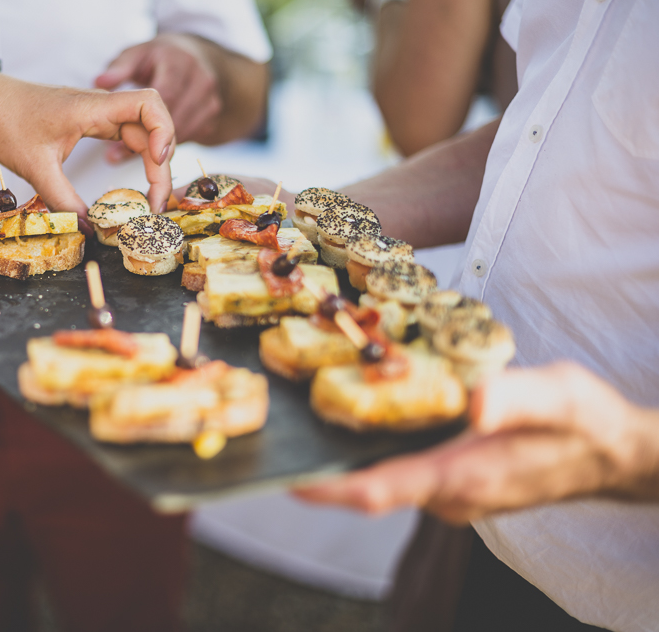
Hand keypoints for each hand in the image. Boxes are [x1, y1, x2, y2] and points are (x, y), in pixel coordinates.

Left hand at [0, 73, 174, 218]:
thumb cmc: (6, 122)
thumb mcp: (34, 167)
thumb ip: (63, 199)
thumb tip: (90, 228)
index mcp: (93, 107)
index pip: (149, 103)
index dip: (164, 130)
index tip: (159, 161)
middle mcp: (103, 107)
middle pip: (153, 126)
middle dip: (162, 164)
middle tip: (157, 204)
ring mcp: (100, 115)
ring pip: (144, 134)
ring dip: (154, 164)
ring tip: (151, 199)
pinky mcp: (94, 123)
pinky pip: (128, 137)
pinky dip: (139, 159)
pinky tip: (136, 184)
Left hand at [95, 34, 220, 161]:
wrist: (195, 58)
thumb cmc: (160, 58)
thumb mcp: (137, 55)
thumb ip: (119, 68)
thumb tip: (100, 81)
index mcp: (179, 63)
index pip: (167, 96)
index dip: (148, 120)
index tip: (122, 137)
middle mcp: (200, 81)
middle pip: (175, 119)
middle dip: (147, 139)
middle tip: (113, 154)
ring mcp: (210, 101)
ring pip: (182, 133)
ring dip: (155, 147)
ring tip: (122, 152)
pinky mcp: (211, 118)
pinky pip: (189, 138)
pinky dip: (166, 146)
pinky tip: (146, 148)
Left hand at [293, 363, 658, 523]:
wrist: (608, 451)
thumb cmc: (583, 423)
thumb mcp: (558, 397)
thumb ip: (516, 398)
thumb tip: (472, 402)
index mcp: (463, 477)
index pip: (381, 490)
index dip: (329, 487)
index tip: (287, 477)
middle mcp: (447, 492)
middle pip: (368, 483)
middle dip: (323, 463)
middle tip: (281, 428)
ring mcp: (447, 490)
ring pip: (382, 475)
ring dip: (346, 452)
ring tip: (306, 408)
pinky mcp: (450, 478)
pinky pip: (400, 466)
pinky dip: (375, 443)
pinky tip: (360, 408)